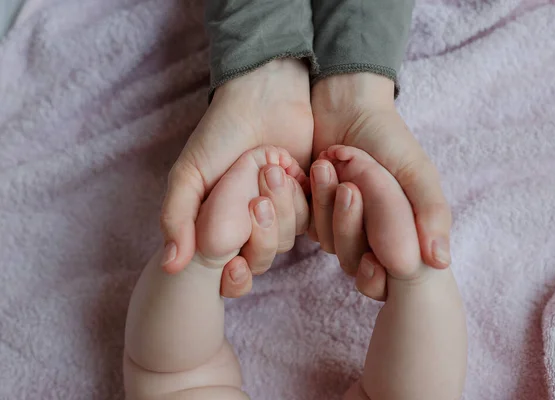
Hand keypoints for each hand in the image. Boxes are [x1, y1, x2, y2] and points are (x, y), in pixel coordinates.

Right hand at [160, 59, 312, 276]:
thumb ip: (177, 218)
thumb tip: (171, 267)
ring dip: (282, 208)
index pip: (230, 273)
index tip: (234, 265)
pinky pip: (314, 218)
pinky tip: (294, 170)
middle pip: (263, 258)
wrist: (263, 97)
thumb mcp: (189, 175)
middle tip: (256, 200)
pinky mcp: (308, 196)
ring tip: (272, 169)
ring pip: (289, 238)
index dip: (234, 279)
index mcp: (219, 226)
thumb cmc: (220, 135)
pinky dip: (303, 198)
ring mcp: (279, 211)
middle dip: (262, 234)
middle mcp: (250, 224)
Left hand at [310, 73, 451, 277]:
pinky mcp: (312, 212)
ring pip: (328, 241)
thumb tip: (440, 263)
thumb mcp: (417, 173)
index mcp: (400, 233)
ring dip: (326, 206)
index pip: (387, 275)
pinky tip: (313, 169)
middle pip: (353, 260)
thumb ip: (430, 213)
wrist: (349, 108)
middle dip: (349, 225)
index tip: (373, 260)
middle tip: (349, 187)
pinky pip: (305, 223)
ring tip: (326, 165)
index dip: (377, 276)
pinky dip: (308, 200)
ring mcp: (339, 224)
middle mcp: (370, 236)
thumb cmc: (389, 140)